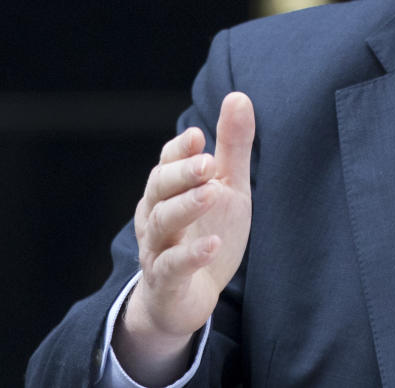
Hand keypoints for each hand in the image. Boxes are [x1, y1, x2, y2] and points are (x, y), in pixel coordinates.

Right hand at [113, 92, 255, 382]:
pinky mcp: (167, 282)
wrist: (188, 298)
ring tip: (211, 192)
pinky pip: (172, 267)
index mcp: (168, 191)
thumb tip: (239, 95)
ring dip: (185, 207)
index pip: (166, 163)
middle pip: (159, 188)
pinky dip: (191, 256)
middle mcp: (156, 216)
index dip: (179, 150)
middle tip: (208, 162)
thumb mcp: (227, 187)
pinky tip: (212, 244)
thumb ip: (232, 147)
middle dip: (181, 173)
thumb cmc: (207, 233)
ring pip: (161, 224)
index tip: (198, 135)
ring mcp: (157, 249)